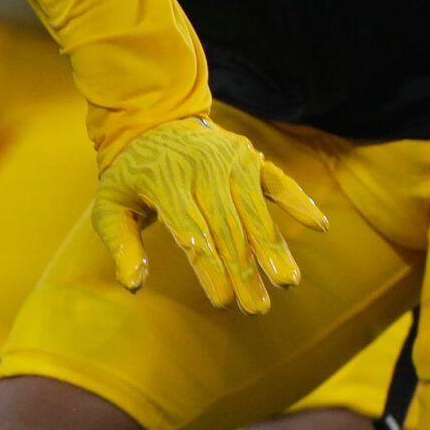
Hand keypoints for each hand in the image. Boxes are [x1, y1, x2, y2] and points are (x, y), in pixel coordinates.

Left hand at [90, 116, 326, 314]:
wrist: (152, 120)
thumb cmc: (131, 175)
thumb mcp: (110, 205)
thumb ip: (121, 245)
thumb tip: (133, 285)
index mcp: (164, 181)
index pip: (192, 231)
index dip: (209, 268)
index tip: (224, 301)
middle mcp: (199, 168)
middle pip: (226, 227)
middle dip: (243, 270)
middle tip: (257, 309)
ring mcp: (227, 159)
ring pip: (254, 209)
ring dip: (272, 247)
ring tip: (287, 281)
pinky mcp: (248, 155)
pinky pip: (277, 179)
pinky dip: (297, 200)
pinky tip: (319, 225)